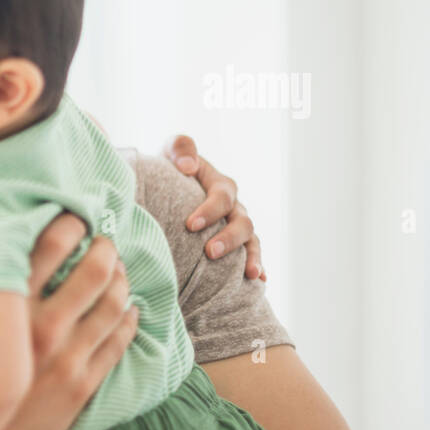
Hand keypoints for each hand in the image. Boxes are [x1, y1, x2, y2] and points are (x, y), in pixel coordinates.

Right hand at [0, 215, 138, 429]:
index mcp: (7, 307)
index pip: (50, 247)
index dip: (67, 225)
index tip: (71, 219)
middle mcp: (40, 330)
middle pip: (93, 272)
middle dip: (104, 249)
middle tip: (103, 241)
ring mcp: (65, 360)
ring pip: (112, 306)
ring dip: (121, 281)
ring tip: (119, 270)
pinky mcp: (81, 386)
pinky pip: (117, 343)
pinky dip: (128, 320)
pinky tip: (129, 309)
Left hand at [163, 135, 264, 280]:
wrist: (170, 187)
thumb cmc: (169, 169)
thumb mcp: (171, 151)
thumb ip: (180, 148)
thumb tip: (187, 166)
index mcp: (220, 185)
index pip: (221, 196)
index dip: (209, 210)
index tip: (190, 225)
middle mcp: (234, 206)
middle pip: (242, 222)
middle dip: (229, 238)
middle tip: (210, 252)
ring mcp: (237, 225)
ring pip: (251, 240)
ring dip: (251, 256)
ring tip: (247, 274)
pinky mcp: (236, 243)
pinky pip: (251, 254)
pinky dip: (258, 266)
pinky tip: (260, 281)